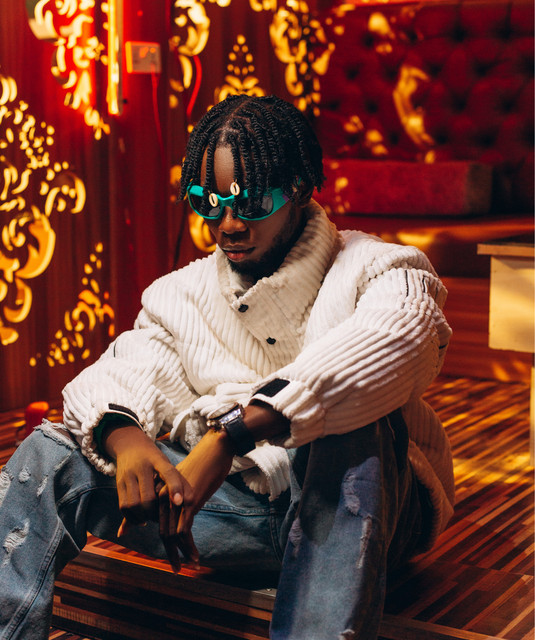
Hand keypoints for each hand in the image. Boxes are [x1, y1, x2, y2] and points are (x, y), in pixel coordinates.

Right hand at [102, 425, 184, 539]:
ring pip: (134, 504)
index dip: (175, 487)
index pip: (168, 473)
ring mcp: (128, 475)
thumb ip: (177, 480)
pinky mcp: (119, 484)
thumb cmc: (155, 460)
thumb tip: (186, 502)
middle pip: (148, 497)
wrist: (130, 446)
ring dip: (143, 516)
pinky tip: (141, 519)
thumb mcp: (167, 464)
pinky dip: (132, 517)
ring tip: (150, 519)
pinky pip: (123, 507)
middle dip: (155, 512)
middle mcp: (142, 467)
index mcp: (159, 460)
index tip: (179, 502)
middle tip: (161, 517)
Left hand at [158, 428, 234, 571]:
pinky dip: (189, 547)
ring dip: (178, 554)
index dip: (166, 542)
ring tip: (185, 567)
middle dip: (170, 552)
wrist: (214, 450)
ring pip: (172, 534)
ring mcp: (176, 500)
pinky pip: (184, 531)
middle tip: (176, 569)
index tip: (173, 556)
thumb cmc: (204, 465)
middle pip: (163, 531)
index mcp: (163, 492)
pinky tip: (194, 557)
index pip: (159, 523)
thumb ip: (182, 497)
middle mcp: (165, 497)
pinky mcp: (189, 502)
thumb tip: (186, 511)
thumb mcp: (189, 483)